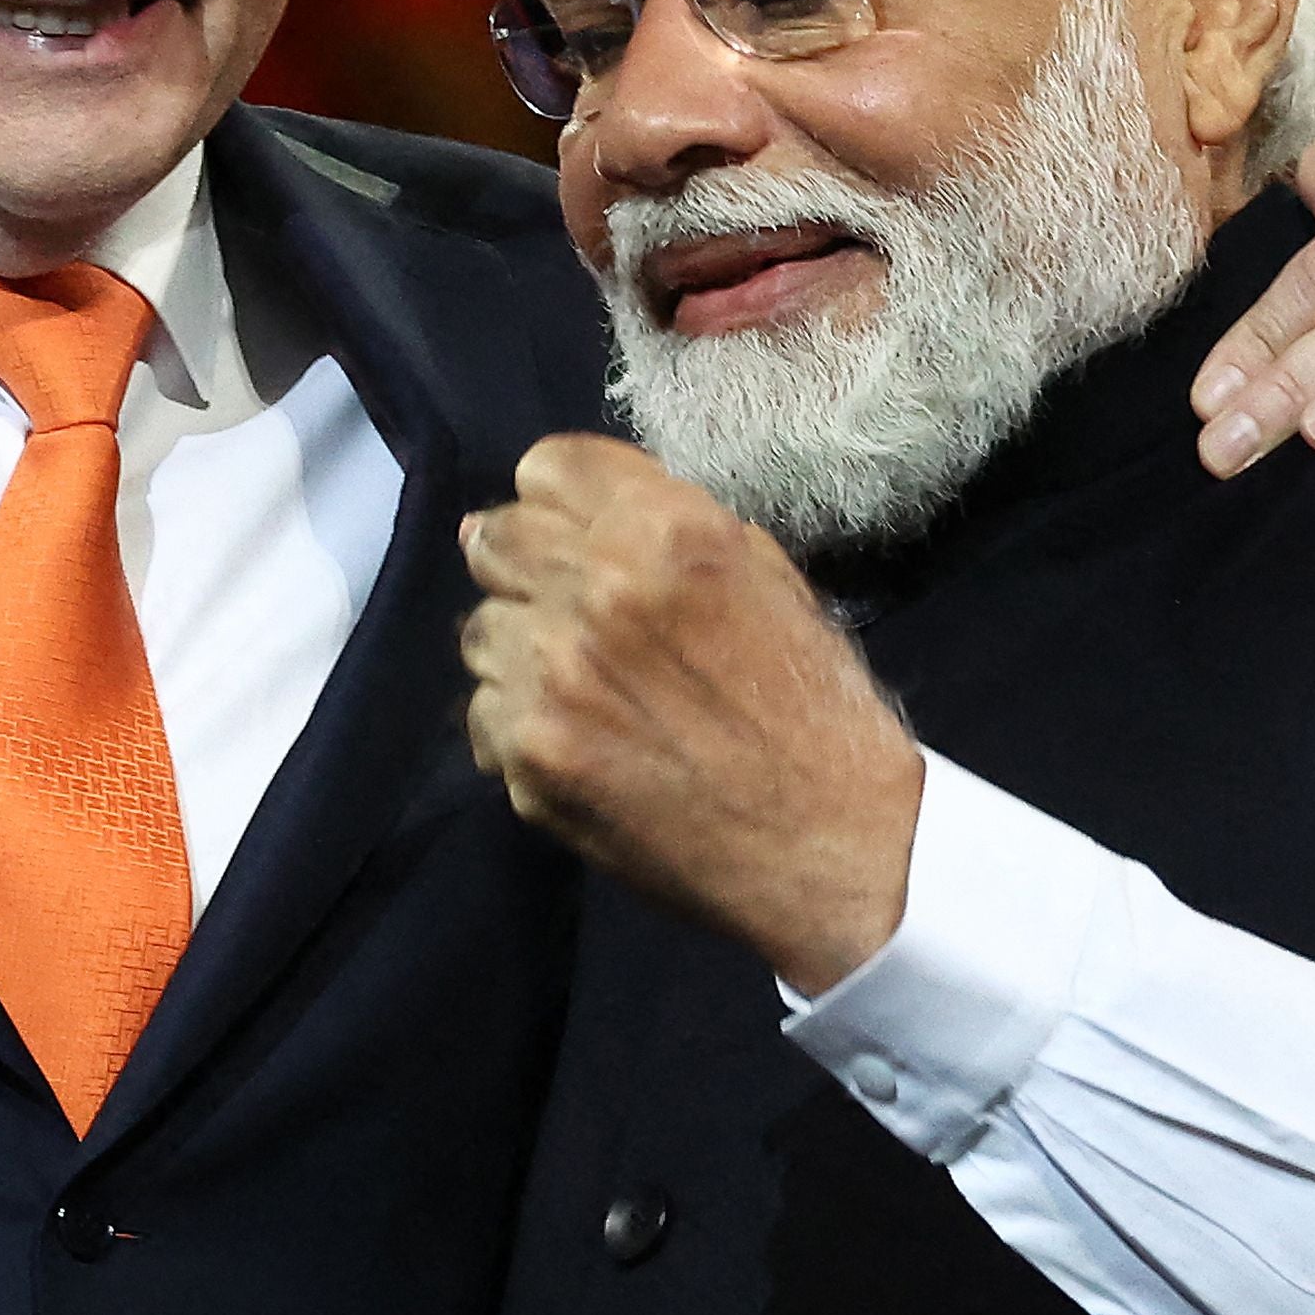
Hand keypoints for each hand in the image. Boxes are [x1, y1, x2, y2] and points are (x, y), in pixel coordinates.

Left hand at [460, 436, 925, 987]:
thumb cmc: (814, 709)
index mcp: (666, 533)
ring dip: (522, 653)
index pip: (547, 468)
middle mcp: (598, 592)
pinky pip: (484, 714)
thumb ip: (666, 527)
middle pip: (496, 541)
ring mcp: (554, 678)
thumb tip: (546, 510)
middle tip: (572, 618)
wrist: (832, 845)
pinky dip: (521, 730)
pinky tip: (581, 749)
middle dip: (528, 570)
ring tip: (586, 693)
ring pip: (482, 632)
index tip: (580, 542)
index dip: (562, 504)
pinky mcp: (532, 756)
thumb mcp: (769, 579)